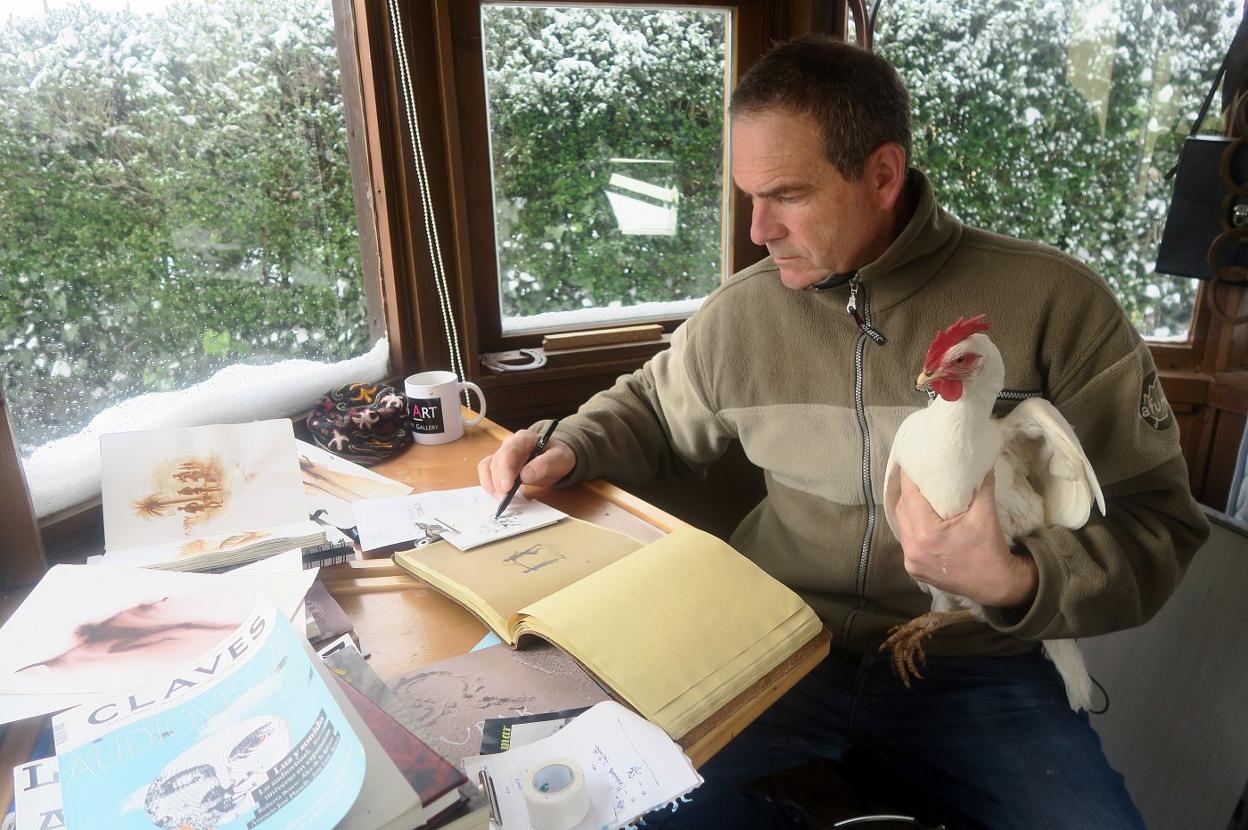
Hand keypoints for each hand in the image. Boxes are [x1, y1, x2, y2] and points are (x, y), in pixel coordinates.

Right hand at [476, 429, 576, 497]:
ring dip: (490, 484)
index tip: (507, 487)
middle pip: (496, 461)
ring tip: (500, 498)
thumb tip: (525, 475)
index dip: (505, 469)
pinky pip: (488, 473)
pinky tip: (496, 495)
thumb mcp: (559, 458)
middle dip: (498, 481)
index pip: (509, 451)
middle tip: (504, 498)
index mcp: (524, 439)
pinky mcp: (501, 466)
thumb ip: (545, 464)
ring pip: (488, 467)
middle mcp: (510, 445)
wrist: (556, 459)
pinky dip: (489, 484)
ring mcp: (504, 455)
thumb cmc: (558, 456)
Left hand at [892, 470, 1037, 608]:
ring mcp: (911, 561)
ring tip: (920, 494)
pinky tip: (921, 518)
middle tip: (918, 475)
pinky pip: (906, 540)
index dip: (910, 475)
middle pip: (902, 508)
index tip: (914, 461)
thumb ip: (980, 484)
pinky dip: (912, 526)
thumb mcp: (986, 513)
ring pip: (902, 524)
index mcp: (926, 533)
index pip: (909, 494)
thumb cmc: (990, 548)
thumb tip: (979, 460)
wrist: (997, 585)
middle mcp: (912, 548)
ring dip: (909, 508)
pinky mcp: (914, 569)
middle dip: (909, 490)